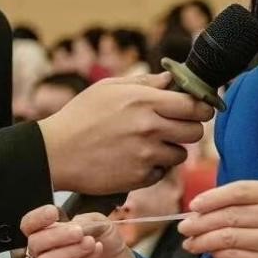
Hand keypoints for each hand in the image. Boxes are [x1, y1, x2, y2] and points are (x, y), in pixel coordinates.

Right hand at [21, 205, 143, 257]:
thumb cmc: (108, 245)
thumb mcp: (98, 223)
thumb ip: (81, 221)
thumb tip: (69, 226)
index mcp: (51, 237)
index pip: (29, 227)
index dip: (36, 218)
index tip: (53, 212)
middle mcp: (48, 257)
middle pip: (34, 244)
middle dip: (56, 235)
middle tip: (79, 232)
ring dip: (68, 250)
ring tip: (89, 242)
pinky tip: (96, 250)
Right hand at [38, 72, 212, 193]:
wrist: (55, 153)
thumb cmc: (80, 115)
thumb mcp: (109, 88)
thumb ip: (146, 83)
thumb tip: (172, 80)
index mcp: (144, 101)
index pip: (195, 105)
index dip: (201, 107)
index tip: (199, 109)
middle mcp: (149, 127)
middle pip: (195, 131)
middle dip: (189, 128)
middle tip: (175, 127)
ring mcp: (145, 154)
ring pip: (180, 154)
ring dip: (170, 149)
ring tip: (147, 144)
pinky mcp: (139, 177)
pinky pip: (162, 172)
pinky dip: (153, 167)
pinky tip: (133, 159)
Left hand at [178, 181, 257, 257]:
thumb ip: (245, 200)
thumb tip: (201, 208)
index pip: (241, 191)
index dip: (213, 197)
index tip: (193, 206)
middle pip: (233, 216)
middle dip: (202, 222)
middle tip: (184, 227)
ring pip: (231, 238)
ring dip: (205, 241)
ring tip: (190, 243)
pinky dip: (219, 255)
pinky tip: (209, 253)